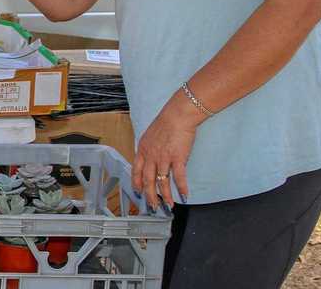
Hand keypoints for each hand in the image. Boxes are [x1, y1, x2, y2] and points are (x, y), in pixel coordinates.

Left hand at [131, 96, 200, 210]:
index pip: (136, 170)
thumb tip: (150, 156)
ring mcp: (163, 158)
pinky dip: (182, 188)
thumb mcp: (150, 134)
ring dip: (165, 196)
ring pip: (162, 182)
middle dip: (150, 195)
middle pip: (147, 180)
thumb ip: (149, 147)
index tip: (138, 191)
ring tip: (169, 205)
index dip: (136, 182)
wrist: (178, 115)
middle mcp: (151, 156)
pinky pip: (179, 177)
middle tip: (153, 206)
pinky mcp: (177, 158)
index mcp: (143, 149)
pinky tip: (184, 196)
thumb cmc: (166, 122)